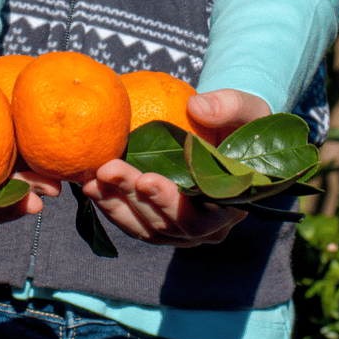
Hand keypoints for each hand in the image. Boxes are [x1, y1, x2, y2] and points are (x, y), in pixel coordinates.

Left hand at [81, 88, 270, 246]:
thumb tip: (197, 107)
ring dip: (115, 203)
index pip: (200, 216)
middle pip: (165, 223)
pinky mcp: (157, 225)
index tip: (147, 179)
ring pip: (143, 228)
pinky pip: (131, 221)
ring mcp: (179, 231)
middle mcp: (207, 229)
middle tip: (107, 170)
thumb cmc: (243, 125)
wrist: (228, 138)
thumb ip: (230, 106)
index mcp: (232, 209)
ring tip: (91, 179)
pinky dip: (110, 204)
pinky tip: (89, 183)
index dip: (171, 202)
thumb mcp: (248, 109)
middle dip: (133, 197)